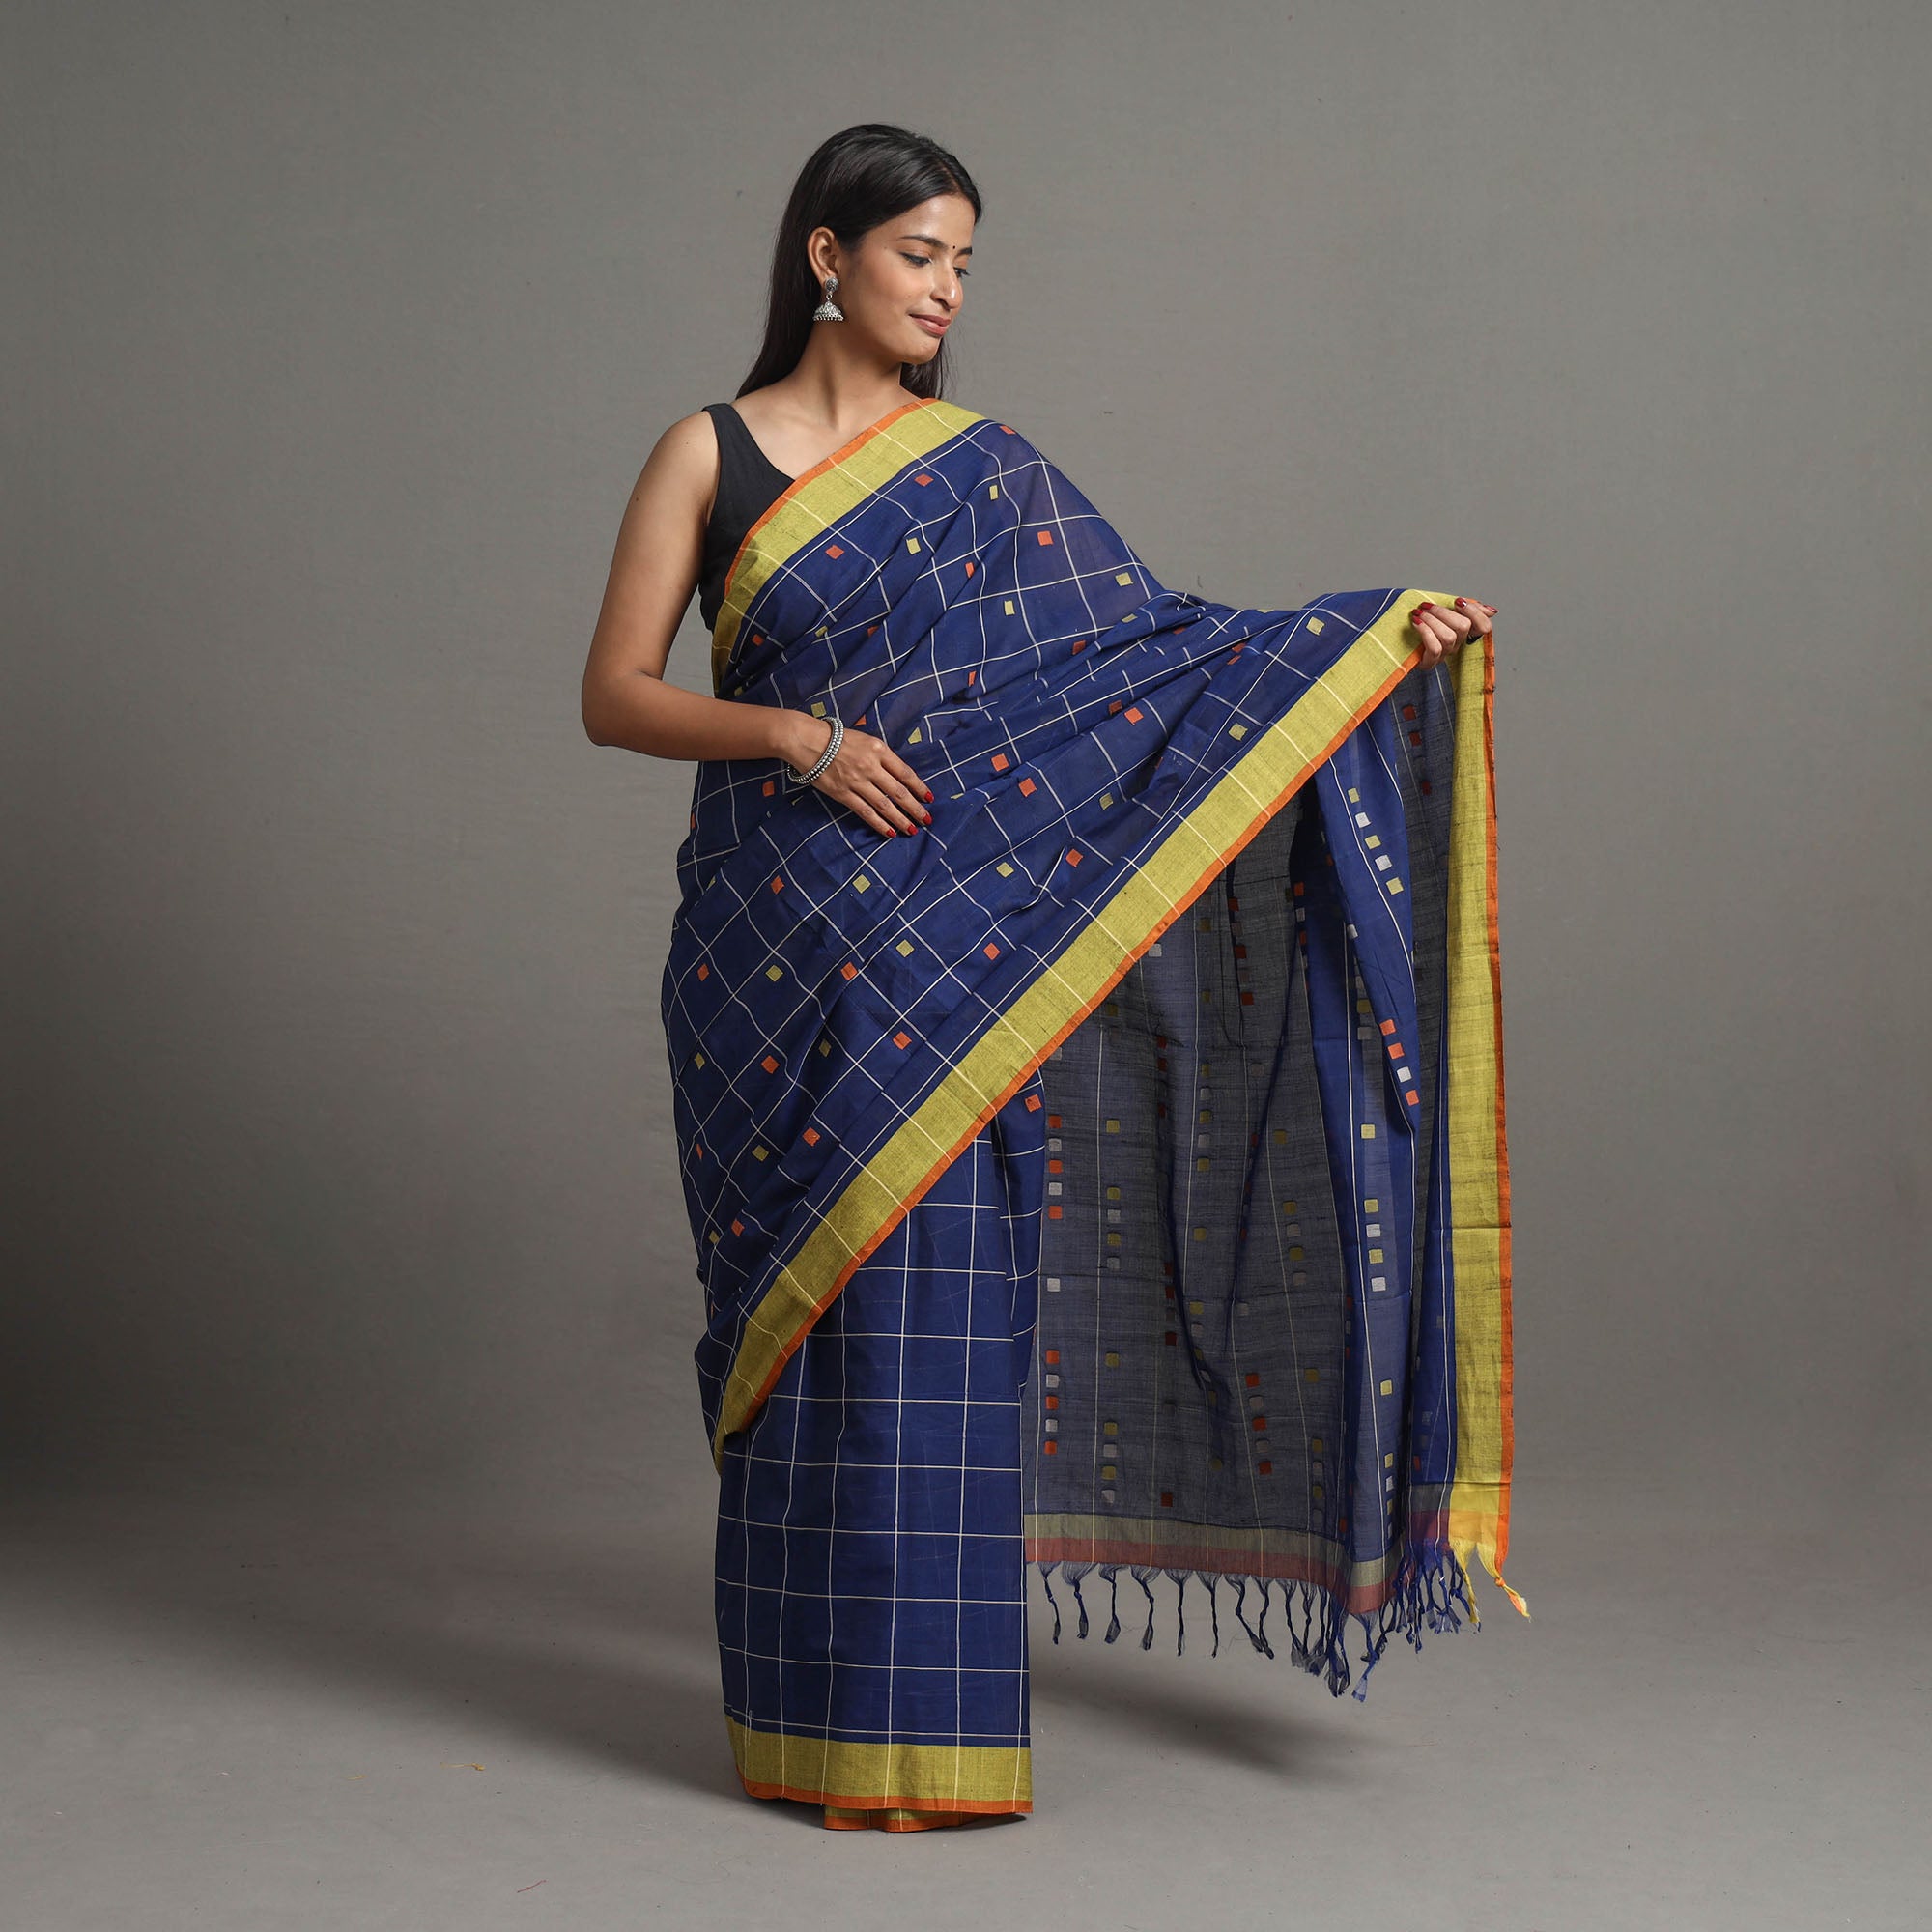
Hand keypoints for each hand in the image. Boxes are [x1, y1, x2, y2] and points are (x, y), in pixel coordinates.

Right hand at [782, 713, 934, 838]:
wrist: (808, 741)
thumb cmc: (837, 738)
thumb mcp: (866, 740)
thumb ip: (882, 756)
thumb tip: (899, 775)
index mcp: (879, 750)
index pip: (905, 773)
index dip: (919, 787)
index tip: (929, 798)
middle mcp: (870, 766)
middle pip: (899, 791)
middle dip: (915, 808)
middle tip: (927, 819)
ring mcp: (856, 781)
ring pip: (884, 805)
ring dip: (900, 819)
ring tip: (911, 829)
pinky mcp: (842, 793)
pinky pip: (865, 812)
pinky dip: (879, 823)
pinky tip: (889, 832)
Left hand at [1407, 596, 1496, 667]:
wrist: (1397, 640)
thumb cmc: (1423, 623)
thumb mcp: (1444, 611)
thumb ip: (1467, 609)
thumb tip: (1492, 610)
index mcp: (1464, 632)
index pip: (1484, 626)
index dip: (1475, 612)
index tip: (1457, 601)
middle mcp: (1457, 645)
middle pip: (1463, 627)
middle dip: (1443, 612)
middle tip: (1426, 605)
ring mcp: (1444, 655)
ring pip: (1448, 637)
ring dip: (1431, 620)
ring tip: (1418, 612)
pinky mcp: (1429, 663)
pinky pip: (1435, 648)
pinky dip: (1425, 631)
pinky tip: (1415, 622)